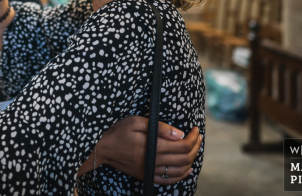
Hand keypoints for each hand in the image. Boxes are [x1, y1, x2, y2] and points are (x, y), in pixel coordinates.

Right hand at [78, 116, 201, 184]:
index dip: (193, 138)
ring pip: (179, 170)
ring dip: (191, 160)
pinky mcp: (146, 176)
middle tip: (197, 137)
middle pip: (184, 158)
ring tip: (194, 149)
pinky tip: (187, 169)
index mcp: (154, 146)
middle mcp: (154, 161)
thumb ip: (159, 127)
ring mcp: (150, 170)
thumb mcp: (136, 121)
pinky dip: (180, 176)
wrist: (103, 148)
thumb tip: (179, 134)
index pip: (182, 145)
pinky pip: (167, 180)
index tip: (196, 129)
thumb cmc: (118, 131)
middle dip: (195, 147)